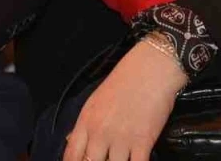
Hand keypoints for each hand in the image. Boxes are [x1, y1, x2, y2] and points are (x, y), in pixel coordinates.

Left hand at [63, 39, 187, 160]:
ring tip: (120, 159)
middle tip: (104, 159)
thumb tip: (69, 141)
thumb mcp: (96, 100)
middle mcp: (100, 133)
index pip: (71, 154)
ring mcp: (121, 139)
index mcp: (86, 121)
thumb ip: (84, 124)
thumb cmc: (123, 81)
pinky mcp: (143, 142)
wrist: (151, 69)